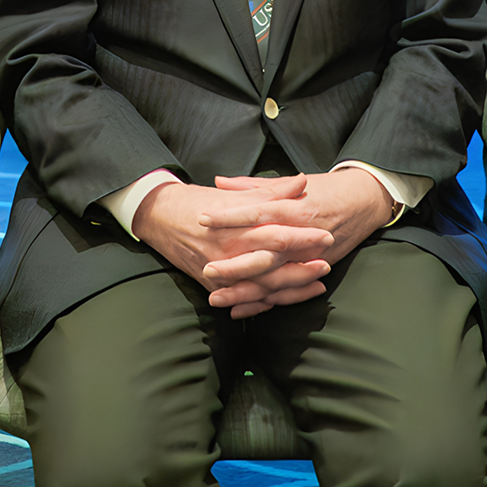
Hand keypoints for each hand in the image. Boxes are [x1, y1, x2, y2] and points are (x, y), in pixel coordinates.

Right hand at [131, 178, 336, 316]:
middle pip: (273, 266)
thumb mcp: (233, 195)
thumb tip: (301, 183)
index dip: (302, 238)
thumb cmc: (197, 202)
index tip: (325, 236)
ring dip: (290, 289)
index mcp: (235, 228)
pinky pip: (243, 300)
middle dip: (302, 267)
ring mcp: (219, 274)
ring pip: (261, 288)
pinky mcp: (212, 286)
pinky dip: (265, 303)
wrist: (159, 218)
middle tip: (327, 263)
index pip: (276, 235)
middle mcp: (228, 254)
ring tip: (316, 285)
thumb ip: (270, 191)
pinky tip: (284, 300)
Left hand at [202, 170, 393, 310]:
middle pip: (265, 253)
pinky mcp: (316, 270)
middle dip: (235, 265)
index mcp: (294, 208)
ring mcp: (310, 257)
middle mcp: (302, 235)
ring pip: (274, 280)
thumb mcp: (291, 182)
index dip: (230, 216)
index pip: (258, 212)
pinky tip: (240, 310)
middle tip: (206, 269)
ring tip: (215, 298)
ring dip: (245, 292)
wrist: (365, 201)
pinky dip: (264, 303)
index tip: (203, 218)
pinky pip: (287, 292)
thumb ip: (254, 186)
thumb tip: (219, 182)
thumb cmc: (325, 189)